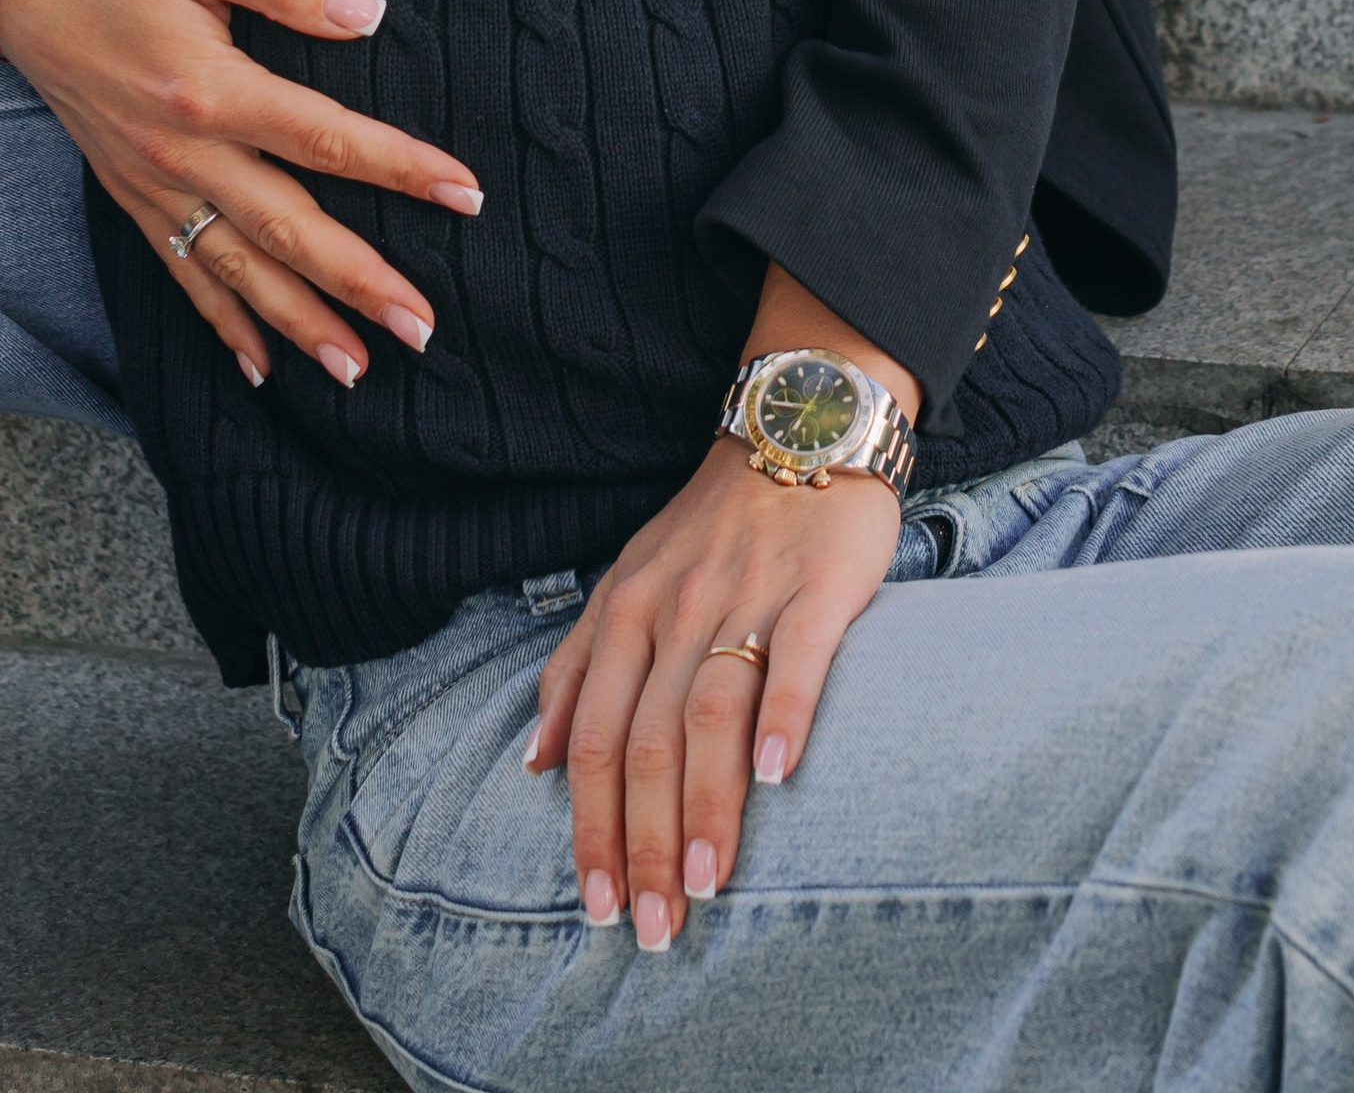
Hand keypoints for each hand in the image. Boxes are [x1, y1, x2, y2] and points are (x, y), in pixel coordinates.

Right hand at [0, 0, 479, 388]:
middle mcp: (182, 151)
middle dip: (358, 283)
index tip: (465, 194)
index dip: (399, 167)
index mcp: (209, 87)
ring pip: (237, 270)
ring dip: (299, 323)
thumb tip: (370, 14)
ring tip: (358, 369)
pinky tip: (259, 368)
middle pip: (286, 229)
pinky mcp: (132, 194)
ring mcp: (154, 182)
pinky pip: (182, 273)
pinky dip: (222, 325)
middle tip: (423, 327)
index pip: (324, 138)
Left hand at [527, 269, 919, 947]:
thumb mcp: (627, 578)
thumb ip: (579, 665)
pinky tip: (780, 776)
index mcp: (626, 612)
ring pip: (710, 713)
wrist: (799, 425)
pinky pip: (793, 656)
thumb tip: (536, 763)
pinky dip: (783, 715)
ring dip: (704, 805)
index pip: (597, 741)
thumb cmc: (715, 522)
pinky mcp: (817, 587)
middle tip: (652, 928)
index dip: (592, 829)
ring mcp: (746, 597)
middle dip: (643, 844)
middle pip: (647, 742)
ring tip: (706, 883)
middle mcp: (676, 610)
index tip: (596, 909)